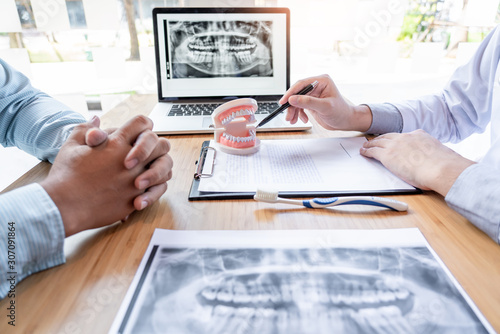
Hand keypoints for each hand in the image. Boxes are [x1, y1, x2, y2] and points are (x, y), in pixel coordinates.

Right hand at [40, 116, 172, 236]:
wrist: (64, 206)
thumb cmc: (65, 176)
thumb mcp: (71, 146)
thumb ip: (86, 130)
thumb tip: (96, 118)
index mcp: (116, 143)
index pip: (142, 123)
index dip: (142, 125)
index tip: (137, 132)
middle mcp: (131, 160)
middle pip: (160, 143)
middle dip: (156, 145)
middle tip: (147, 151)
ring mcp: (136, 179)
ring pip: (165, 166)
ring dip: (160, 165)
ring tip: (148, 169)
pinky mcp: (136, 197)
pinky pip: (158, 189)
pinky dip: (155, 187)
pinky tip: (144, 187)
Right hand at [280, 74, 371, 131]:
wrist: (345, 121)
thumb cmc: (341, 112)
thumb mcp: (324, 107)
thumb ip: (308, 102)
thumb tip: (293, 99)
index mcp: (321, 81)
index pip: (302, 84)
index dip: (291, 93)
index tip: (284, 101)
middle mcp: (316, 86)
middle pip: (297, 93)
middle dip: (291, 105)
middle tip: (288, 115)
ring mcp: (313, 94)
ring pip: (297, 100)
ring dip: (293, 111)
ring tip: (292, 120)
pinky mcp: (311, 102)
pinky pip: (299, 106)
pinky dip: (298, 114)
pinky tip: (303, 119)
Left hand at [360, 130, 474, 195]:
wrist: (440, 169)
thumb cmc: (445, 166)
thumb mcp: (441, 154)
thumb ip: (434, 154)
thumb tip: (438, 160)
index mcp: (420, 135)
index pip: (406, 136)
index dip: (397, 139)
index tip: (394, 140)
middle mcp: (406, 137)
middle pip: (389, 137)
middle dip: (381, 139)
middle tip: (375, 141)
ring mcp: (395, 145)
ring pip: (378, 143)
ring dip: (371, 144)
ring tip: (366, 146)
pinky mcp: (387, 156)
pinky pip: (373, 152)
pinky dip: (367, 151)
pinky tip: (364, 152)